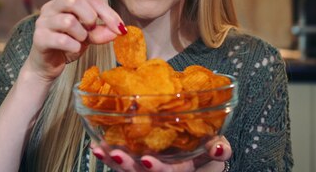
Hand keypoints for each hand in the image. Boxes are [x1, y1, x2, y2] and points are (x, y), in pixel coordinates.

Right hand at [27, 0, 124, 80]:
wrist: (47, 65)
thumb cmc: (67, 45)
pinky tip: (73, 48)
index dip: (108, 13)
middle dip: (89, 16)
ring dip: (81, 34)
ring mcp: (43, 21)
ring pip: (68, 21)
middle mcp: (51, 7)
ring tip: (80, 40)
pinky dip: (73, 46)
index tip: (120, 28)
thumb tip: (119, 30)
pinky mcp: (39, 38)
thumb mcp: (88, 37)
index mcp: (65, 0)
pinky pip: (61, 40)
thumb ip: (101, 31)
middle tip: (92, 29)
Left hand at [90, 136, 231, 171]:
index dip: (158, 169)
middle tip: (116, 154)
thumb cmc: (206, 151)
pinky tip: (97, 147)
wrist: (198, 153)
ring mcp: (146, 168)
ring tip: (100, 150)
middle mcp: (160, 171)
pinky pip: (118, 163)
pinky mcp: (134, 162)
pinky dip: (106, 155)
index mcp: (180, 170)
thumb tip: (218, 147)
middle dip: (127, 166)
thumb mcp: (217, 152)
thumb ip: (219, 150)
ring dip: (111, 161)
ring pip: (126, 170)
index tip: (148, 160)